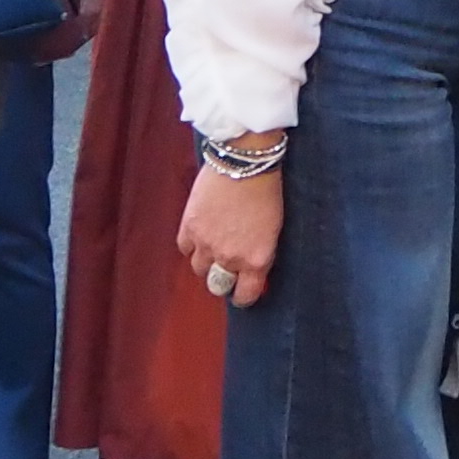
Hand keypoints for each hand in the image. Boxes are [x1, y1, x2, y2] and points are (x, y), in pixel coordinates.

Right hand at [181, 158, 280, 305]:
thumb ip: (260, 254)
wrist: (244, 162)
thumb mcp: (273, 230)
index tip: (242, 292)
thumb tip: (253, 271)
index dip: (243, 296)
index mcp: (255, 260)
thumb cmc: (266, 192)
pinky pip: (185, 249)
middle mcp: (229, 258)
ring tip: (212, 248)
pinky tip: (200, 235)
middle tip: (226, 271)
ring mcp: (206, 244)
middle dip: (222, 280)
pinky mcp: (189, 227)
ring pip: (198, 269)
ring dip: (205, 262)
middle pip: (217, 285)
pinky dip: (191, 245)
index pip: (244, 295)